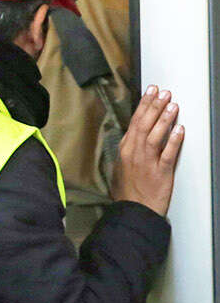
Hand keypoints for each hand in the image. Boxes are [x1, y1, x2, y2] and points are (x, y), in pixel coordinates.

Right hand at [113, 86, 184, 216]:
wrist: (133, 211)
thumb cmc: (128, 191)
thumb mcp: (122, 167)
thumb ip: (130, 151)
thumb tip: (135, 136)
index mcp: (125, 150)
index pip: (135, 122)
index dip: (143, 106)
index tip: (151, 92)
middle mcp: (134, 154)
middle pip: (144, 125)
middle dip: (154, 107)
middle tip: (163, 92)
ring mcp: (146, 163)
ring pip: (154, 136)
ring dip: (163, 120)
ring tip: (172, 105)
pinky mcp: (160, 173)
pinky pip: (167, 154)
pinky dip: (173, 141)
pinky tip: (179, 130)